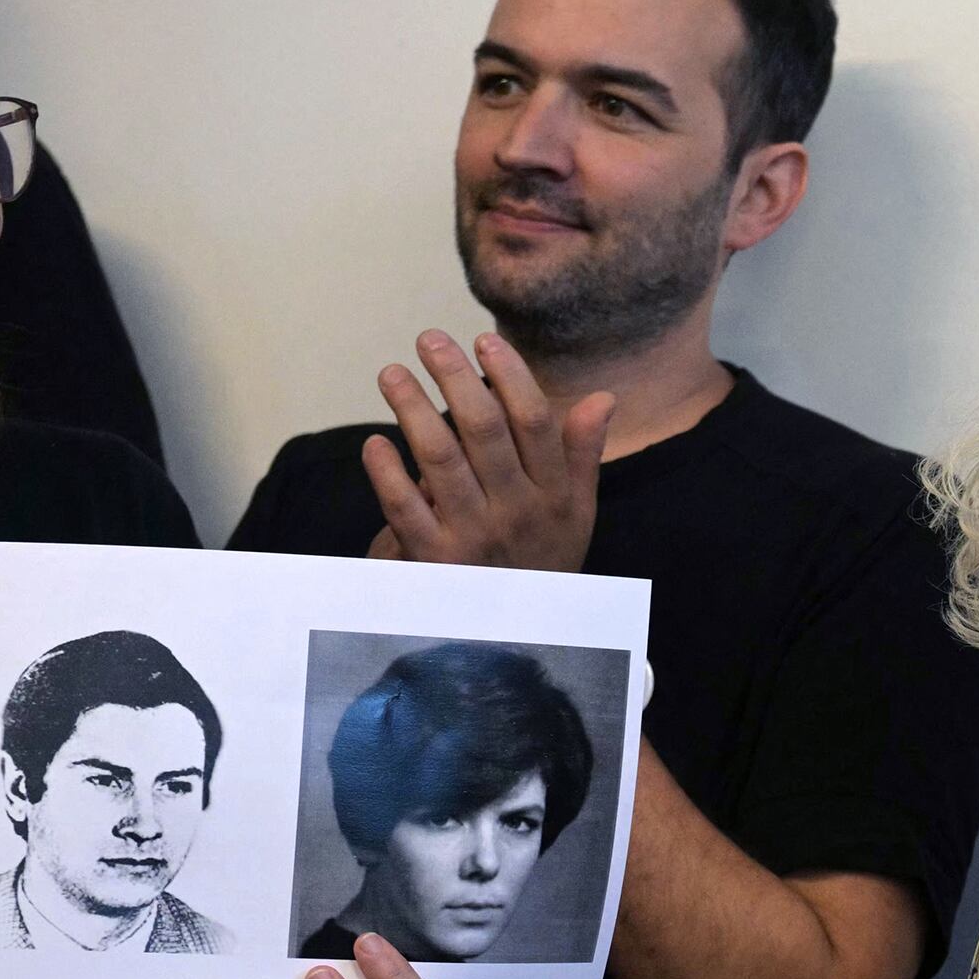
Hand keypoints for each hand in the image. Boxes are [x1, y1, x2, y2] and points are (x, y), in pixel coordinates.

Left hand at [360, 329, 612, 569]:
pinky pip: (405, 509)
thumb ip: (583, 453)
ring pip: (440, 459)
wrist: (510, 638)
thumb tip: (603, 397)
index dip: (510, 377)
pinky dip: (387, 474)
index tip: (485, 342)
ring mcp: (473, 536)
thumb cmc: (543, 562)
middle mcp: (516, 512)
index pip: (534, 422)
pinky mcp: (432, 560)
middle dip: (453, 377)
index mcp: (554, 494)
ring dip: (413, 410)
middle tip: (429, 340)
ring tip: (392, 373)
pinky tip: (376, 444)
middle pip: (483, 430)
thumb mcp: (576, 513)